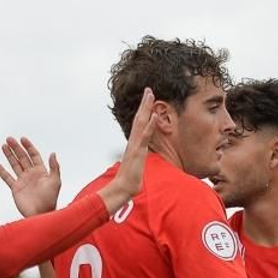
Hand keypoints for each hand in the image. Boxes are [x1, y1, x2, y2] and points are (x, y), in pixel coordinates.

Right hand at [0, 136, 60, 217]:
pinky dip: (1, 171)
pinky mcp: (16, 188)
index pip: (34, 155)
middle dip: (16, 148)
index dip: (28, 147)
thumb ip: (54, 167)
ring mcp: (23, 181)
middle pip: (22, 158)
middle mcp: (31, 174)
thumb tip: (53, 153)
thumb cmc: (50, 199)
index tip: (22, 139)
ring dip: (9, 155)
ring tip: (3, 145)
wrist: (40, 214)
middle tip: (9, 139)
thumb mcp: (55, 182)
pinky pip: (7, 177)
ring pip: (14, 164)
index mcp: (41, 171)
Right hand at [99, 88, 158, 212]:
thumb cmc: (131, 179)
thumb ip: (139, 156)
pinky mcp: (138, 151)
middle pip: (139, 118)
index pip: (139, 123)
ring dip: (146, 108)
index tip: (147, 98)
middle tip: (149, 89)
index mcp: (135, 143)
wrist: (123, 188)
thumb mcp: (137, 164)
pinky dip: (149, 125)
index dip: (143, 110)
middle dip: (144, 103)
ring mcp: (135, 145)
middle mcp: (134, 141)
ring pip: (141, 122)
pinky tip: (154, 116)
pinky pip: (145, 136)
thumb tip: (142, 154)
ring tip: (150, 95)